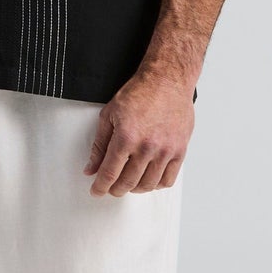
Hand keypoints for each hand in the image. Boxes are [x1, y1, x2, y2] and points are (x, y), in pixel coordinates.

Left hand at [83, 71, 193, 195]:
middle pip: (128, 182)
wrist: (167, 80)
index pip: (109, 173)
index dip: (100, 187)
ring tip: (129, 183)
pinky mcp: (180, 150)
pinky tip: (148, 178)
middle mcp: (147, 147)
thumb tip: (91, 168)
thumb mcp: (109, 115)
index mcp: (126, 137)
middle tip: (110, 188)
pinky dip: (156, 184)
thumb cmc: (139, 94)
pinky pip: (168, 179)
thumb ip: (99, 145)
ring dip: (134, 189)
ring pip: (148, 185)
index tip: (96, 191)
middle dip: (115, 189)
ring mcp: (166, 150)